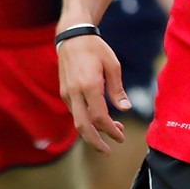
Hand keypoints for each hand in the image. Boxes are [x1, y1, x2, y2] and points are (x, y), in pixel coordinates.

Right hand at [57, 34, 129, 153]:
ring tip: (113, 130)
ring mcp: (67, 93)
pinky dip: (87, 120)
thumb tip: (125, 108)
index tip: (121, 137)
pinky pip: (76, 113)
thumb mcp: (112, 64)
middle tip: (108, 151)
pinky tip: (100, 120)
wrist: (72, 37)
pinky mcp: (64, 93)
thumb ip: (117, 89)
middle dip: (95, 142)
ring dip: (94, 131)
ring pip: (78, 121)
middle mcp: (75, 92)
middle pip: (83, 126)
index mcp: (89, 85)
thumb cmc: (95, 49)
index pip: (99, 116)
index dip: (110, 130)